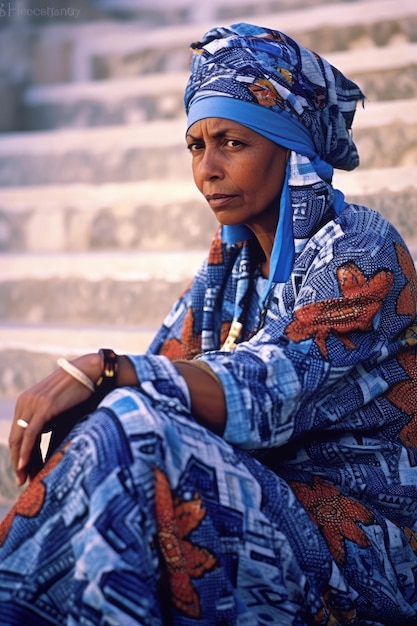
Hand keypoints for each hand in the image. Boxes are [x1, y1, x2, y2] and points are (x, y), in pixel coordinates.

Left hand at [9, 353, 100, 485]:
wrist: (90, 372)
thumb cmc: (79, 392)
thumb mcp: (59, 409)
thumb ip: (49, 424)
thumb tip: (46, 448)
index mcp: (26, 401)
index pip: (17, 432)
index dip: (18, 453)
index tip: (22, 471)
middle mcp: (25, 402)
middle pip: (15, 437)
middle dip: (16, 461)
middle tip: (20, 480)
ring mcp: (33, 404)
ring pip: (20, 438)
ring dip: (19, 460)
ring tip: (22, 478)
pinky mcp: (44, 407)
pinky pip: (30, 434)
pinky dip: (26, 451)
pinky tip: (24, 465)